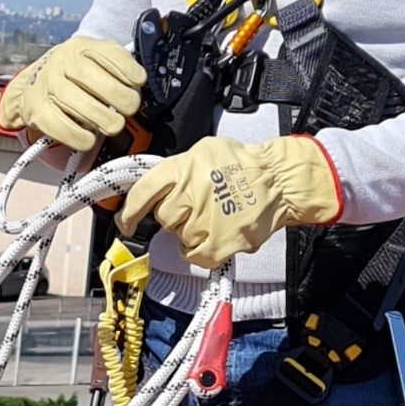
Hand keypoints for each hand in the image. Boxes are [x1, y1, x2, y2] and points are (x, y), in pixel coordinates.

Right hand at [0, 37, 143, 152]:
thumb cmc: (72, 74)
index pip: (111, 54)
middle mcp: (62, 63)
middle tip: (129, 108)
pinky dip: (84, 138)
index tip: (138, 82)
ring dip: (107, 121)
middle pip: (101, 84)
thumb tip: (139, 82)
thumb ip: (116, 64)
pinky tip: (91, 137)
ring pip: (86, 109)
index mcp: (80, 47)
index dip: (130, 71)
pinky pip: (66, 129)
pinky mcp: (39, 111)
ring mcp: (49, 87)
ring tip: (113, 123)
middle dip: (124, 100)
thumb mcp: (92, 57)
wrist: (32, 83)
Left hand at [116, 134, 341, 267]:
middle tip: (197, 205)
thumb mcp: (204, 151)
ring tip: (214, 215)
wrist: (279, 181)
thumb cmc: (244, 164)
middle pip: (162, 216)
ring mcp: (203, 221)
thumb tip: (157, 184)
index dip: (129, 211)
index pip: (142, 192)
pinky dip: (199, 250)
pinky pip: (193, 255)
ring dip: (190, 230)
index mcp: (182, 168)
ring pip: (178, 235)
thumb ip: (178, 167)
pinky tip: (214, 235)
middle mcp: (189, 194)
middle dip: (175, 214)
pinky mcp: (217, 244)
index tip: (125, 222)